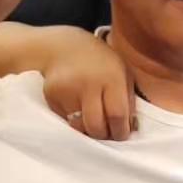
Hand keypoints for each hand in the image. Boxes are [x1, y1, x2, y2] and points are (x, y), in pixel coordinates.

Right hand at [39, 26, 137, 140]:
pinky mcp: (51, 97)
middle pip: (96, 127)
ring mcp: (67, 91)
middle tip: (107, 133)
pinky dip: (74, 119)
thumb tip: (131, 129)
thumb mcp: (122, 71)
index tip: (122, 134)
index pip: (117, 115)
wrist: (62, 46)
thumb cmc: (100, 60)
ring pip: (79, 127)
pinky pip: (65, 120)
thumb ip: (128, 99)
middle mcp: (88, 84)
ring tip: (92, 119)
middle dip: (104, 135)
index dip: (121, 131)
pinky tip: (76, 105)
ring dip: (88, 130)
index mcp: (111, 77)